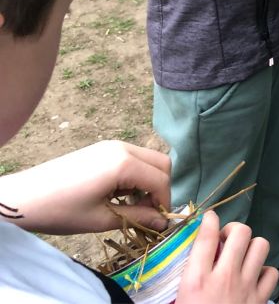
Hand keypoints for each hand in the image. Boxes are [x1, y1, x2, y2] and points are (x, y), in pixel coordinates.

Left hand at [0, 141, 169, 234]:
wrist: (23, 198)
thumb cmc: (61, 211)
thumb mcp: (101, 219)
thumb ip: (138, 218)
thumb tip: (162, 223)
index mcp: (124, 163)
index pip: (161, 180)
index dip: (165, 202)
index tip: (160, 222)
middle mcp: (122, 148)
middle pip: (161, 163)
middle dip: (161, 187)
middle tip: (149, 212)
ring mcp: (112, 145)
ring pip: (148, 159)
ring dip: (149, 181)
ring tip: (133, 205)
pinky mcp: (102, 148)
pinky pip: (133, 157)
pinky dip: (136, 174)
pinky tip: (119, 194)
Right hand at [177, 211, 277, 303]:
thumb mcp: (180, 298)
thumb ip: (187, 276)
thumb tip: (193, 257)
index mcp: (197, 280)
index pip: (207, 237)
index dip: (210, 220)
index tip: (210, 217)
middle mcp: (225, 278)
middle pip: (240, 232)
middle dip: (233, 230)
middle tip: (226, 239)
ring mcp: (246, 287)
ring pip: (260, 245)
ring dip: (251, 246)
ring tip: (242, 254)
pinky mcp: (261, 299)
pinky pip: (271, 272)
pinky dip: (264, 270)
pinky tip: (254, 275)